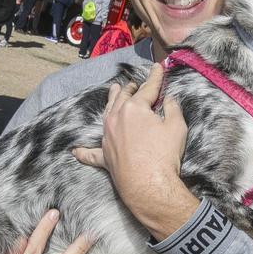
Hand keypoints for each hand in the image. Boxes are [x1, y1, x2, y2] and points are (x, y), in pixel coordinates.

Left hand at [72, 64, 199, 240]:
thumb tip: (169, 100)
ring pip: (106, 114)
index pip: (148, 88)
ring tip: (112, 91)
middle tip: (133, 83)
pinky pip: (91, 154)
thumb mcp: (177, 127)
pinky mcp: (104, 157)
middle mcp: (116, 118)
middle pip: (123, 98)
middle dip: (130, 89)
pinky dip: (84, 152)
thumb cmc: (164, 155)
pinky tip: (75, 151)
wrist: (149, 185)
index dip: (155, 77)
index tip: (158, 68)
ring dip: (110, 102)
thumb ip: (173, 108)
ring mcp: (107, 137)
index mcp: (134, 108)